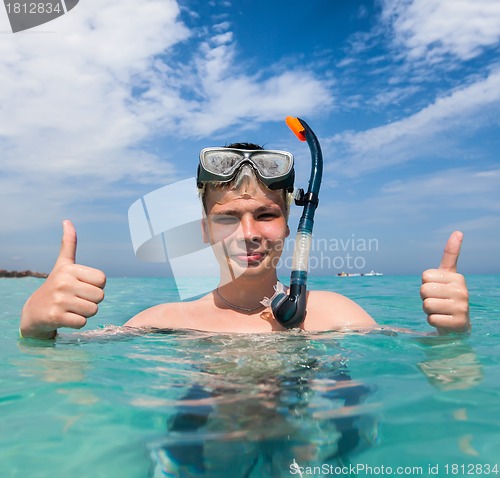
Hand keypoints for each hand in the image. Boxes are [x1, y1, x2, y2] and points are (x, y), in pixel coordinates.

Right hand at [20, 220, 105, 338]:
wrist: (34, 312)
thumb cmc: (56, 286)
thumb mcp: (62, 264)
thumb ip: (68, 244)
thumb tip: (67, 221)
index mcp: (69, 269)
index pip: (103, 279)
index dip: (96, 286)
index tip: (82, 286)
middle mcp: (63, 283)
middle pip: (100, 296)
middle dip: (91, 300)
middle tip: (76, 299)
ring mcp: (59, 300)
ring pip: (93, 310)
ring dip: (85, 312)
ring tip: (71, 308)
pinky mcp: (55, 317)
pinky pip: (83, 322)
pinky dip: (77, 322)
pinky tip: (66, 317)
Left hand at [420, 231, 469, 333]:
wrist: (457, 324)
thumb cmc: (447, 296)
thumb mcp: (447, 275)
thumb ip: (450, 254)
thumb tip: (458, 232)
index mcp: (457, 277)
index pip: (425, 276)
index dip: (426, 283)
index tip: (437, 287)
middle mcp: (462, 291)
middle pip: (424, 290)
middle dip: (426, 297)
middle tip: (437, 301)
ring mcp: (462, 307)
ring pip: (426, 305)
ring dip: (428, 310)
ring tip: (440, 310)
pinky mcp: (458, 323)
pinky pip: (431, 319)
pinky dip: (432, 321)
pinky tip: (442, 320)